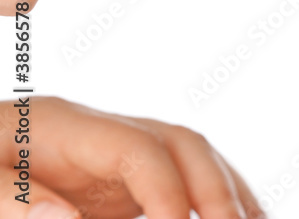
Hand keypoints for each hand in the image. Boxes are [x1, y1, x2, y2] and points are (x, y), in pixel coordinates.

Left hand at [0, 97, 262, 217]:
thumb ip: (12, 198)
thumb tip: (69, 217)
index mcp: (62, 126)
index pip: (139, 151)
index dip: (167, 194)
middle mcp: (99, 130)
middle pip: (181, 142)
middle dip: (218, 190)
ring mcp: (112, 150)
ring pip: (192, 157)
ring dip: (229, 193)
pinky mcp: (114, 178)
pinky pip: (178, 179)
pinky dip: (213, 197)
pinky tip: (238, 216)